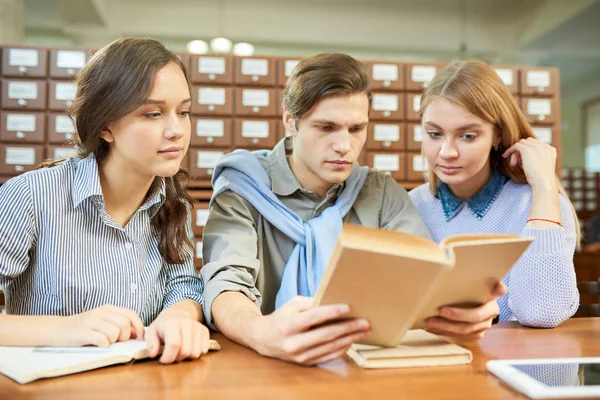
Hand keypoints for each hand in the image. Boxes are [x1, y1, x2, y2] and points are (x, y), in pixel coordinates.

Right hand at [52, 305, 144, 346]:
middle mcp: (101, 312)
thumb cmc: (83, 328)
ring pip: (115, 332)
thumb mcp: (102, 321)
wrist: (56, 329)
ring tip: (105, 342)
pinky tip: (98, 345)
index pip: (131, 314)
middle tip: (117, 341)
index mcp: (108, 308)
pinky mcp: (83, 332)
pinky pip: (102, 340)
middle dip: (125, 336)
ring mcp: (91, 321)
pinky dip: (104, 345)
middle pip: (125, 324)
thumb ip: (117, 323)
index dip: (139, 327)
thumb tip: (137, 333)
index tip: (139, 338)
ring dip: (113, 341)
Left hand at [146, 308, 210, 363]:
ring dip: (187, 357)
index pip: (174, 345)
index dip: (168, 357)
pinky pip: (204, 350)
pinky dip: (196, 353)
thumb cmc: (163, 325)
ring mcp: (198, 327)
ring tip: (180, 352)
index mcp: (172, 323)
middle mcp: (187, 323)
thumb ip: (151, 343)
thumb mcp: (152, 332)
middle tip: (171, 355)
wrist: (177, 314)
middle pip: (185, 351)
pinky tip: (189, 348)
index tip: (162, 360)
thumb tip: (153, 354)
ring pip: (195, 353)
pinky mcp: (205, 331)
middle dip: (177, 359)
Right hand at [250, 296, 370, 365]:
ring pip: (330, 347)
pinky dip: (342, 349)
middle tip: (365, 322)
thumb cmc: (281, 317)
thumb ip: (311, 303)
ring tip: (364, 331)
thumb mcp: (292, 304)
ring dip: (350, 339)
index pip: (315, 317)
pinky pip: (329, 356)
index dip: (333, 312)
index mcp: (289, 325)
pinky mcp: (305, 363)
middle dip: (348, 328)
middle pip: (327, 334)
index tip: (349, 307)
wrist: (264, 339)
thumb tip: (333, 300)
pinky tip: (352, 341)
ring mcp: (300, 356)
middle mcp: (294, 343)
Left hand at [424, 282, 506, 339]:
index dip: (498, 289)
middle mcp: (492, 312)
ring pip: (466, 330)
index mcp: (492, 296)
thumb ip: (470, 279)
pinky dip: (444, 332)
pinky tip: (432, 329)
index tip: (497, 287)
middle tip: (440, 311)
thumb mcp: (470, 284)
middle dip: (456, 315)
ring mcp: (485, 325)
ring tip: (430, 322)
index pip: (499, 290)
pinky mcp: (476, 334)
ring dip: (446, 327)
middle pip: (475, 316)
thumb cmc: (469, 292)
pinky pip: (460, 336)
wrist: (476, 305)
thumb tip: (461, 268)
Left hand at [502, 138, 557, 190]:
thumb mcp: (539, 166)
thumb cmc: (540, 179)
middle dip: (521, 151)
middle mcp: (545, 146)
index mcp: (550, 150)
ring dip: (516, 153)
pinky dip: (510, 150)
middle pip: (528, 142)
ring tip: (514, 164)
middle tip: (516, 162)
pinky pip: (516, 146)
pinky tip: (505, 156)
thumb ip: (534, 159)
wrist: (543, 183)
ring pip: (522, 143)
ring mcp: (537, 147)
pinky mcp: (527, 150)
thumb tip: (521, 158)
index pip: (535, 144)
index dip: (527, 151)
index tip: (522, 161)